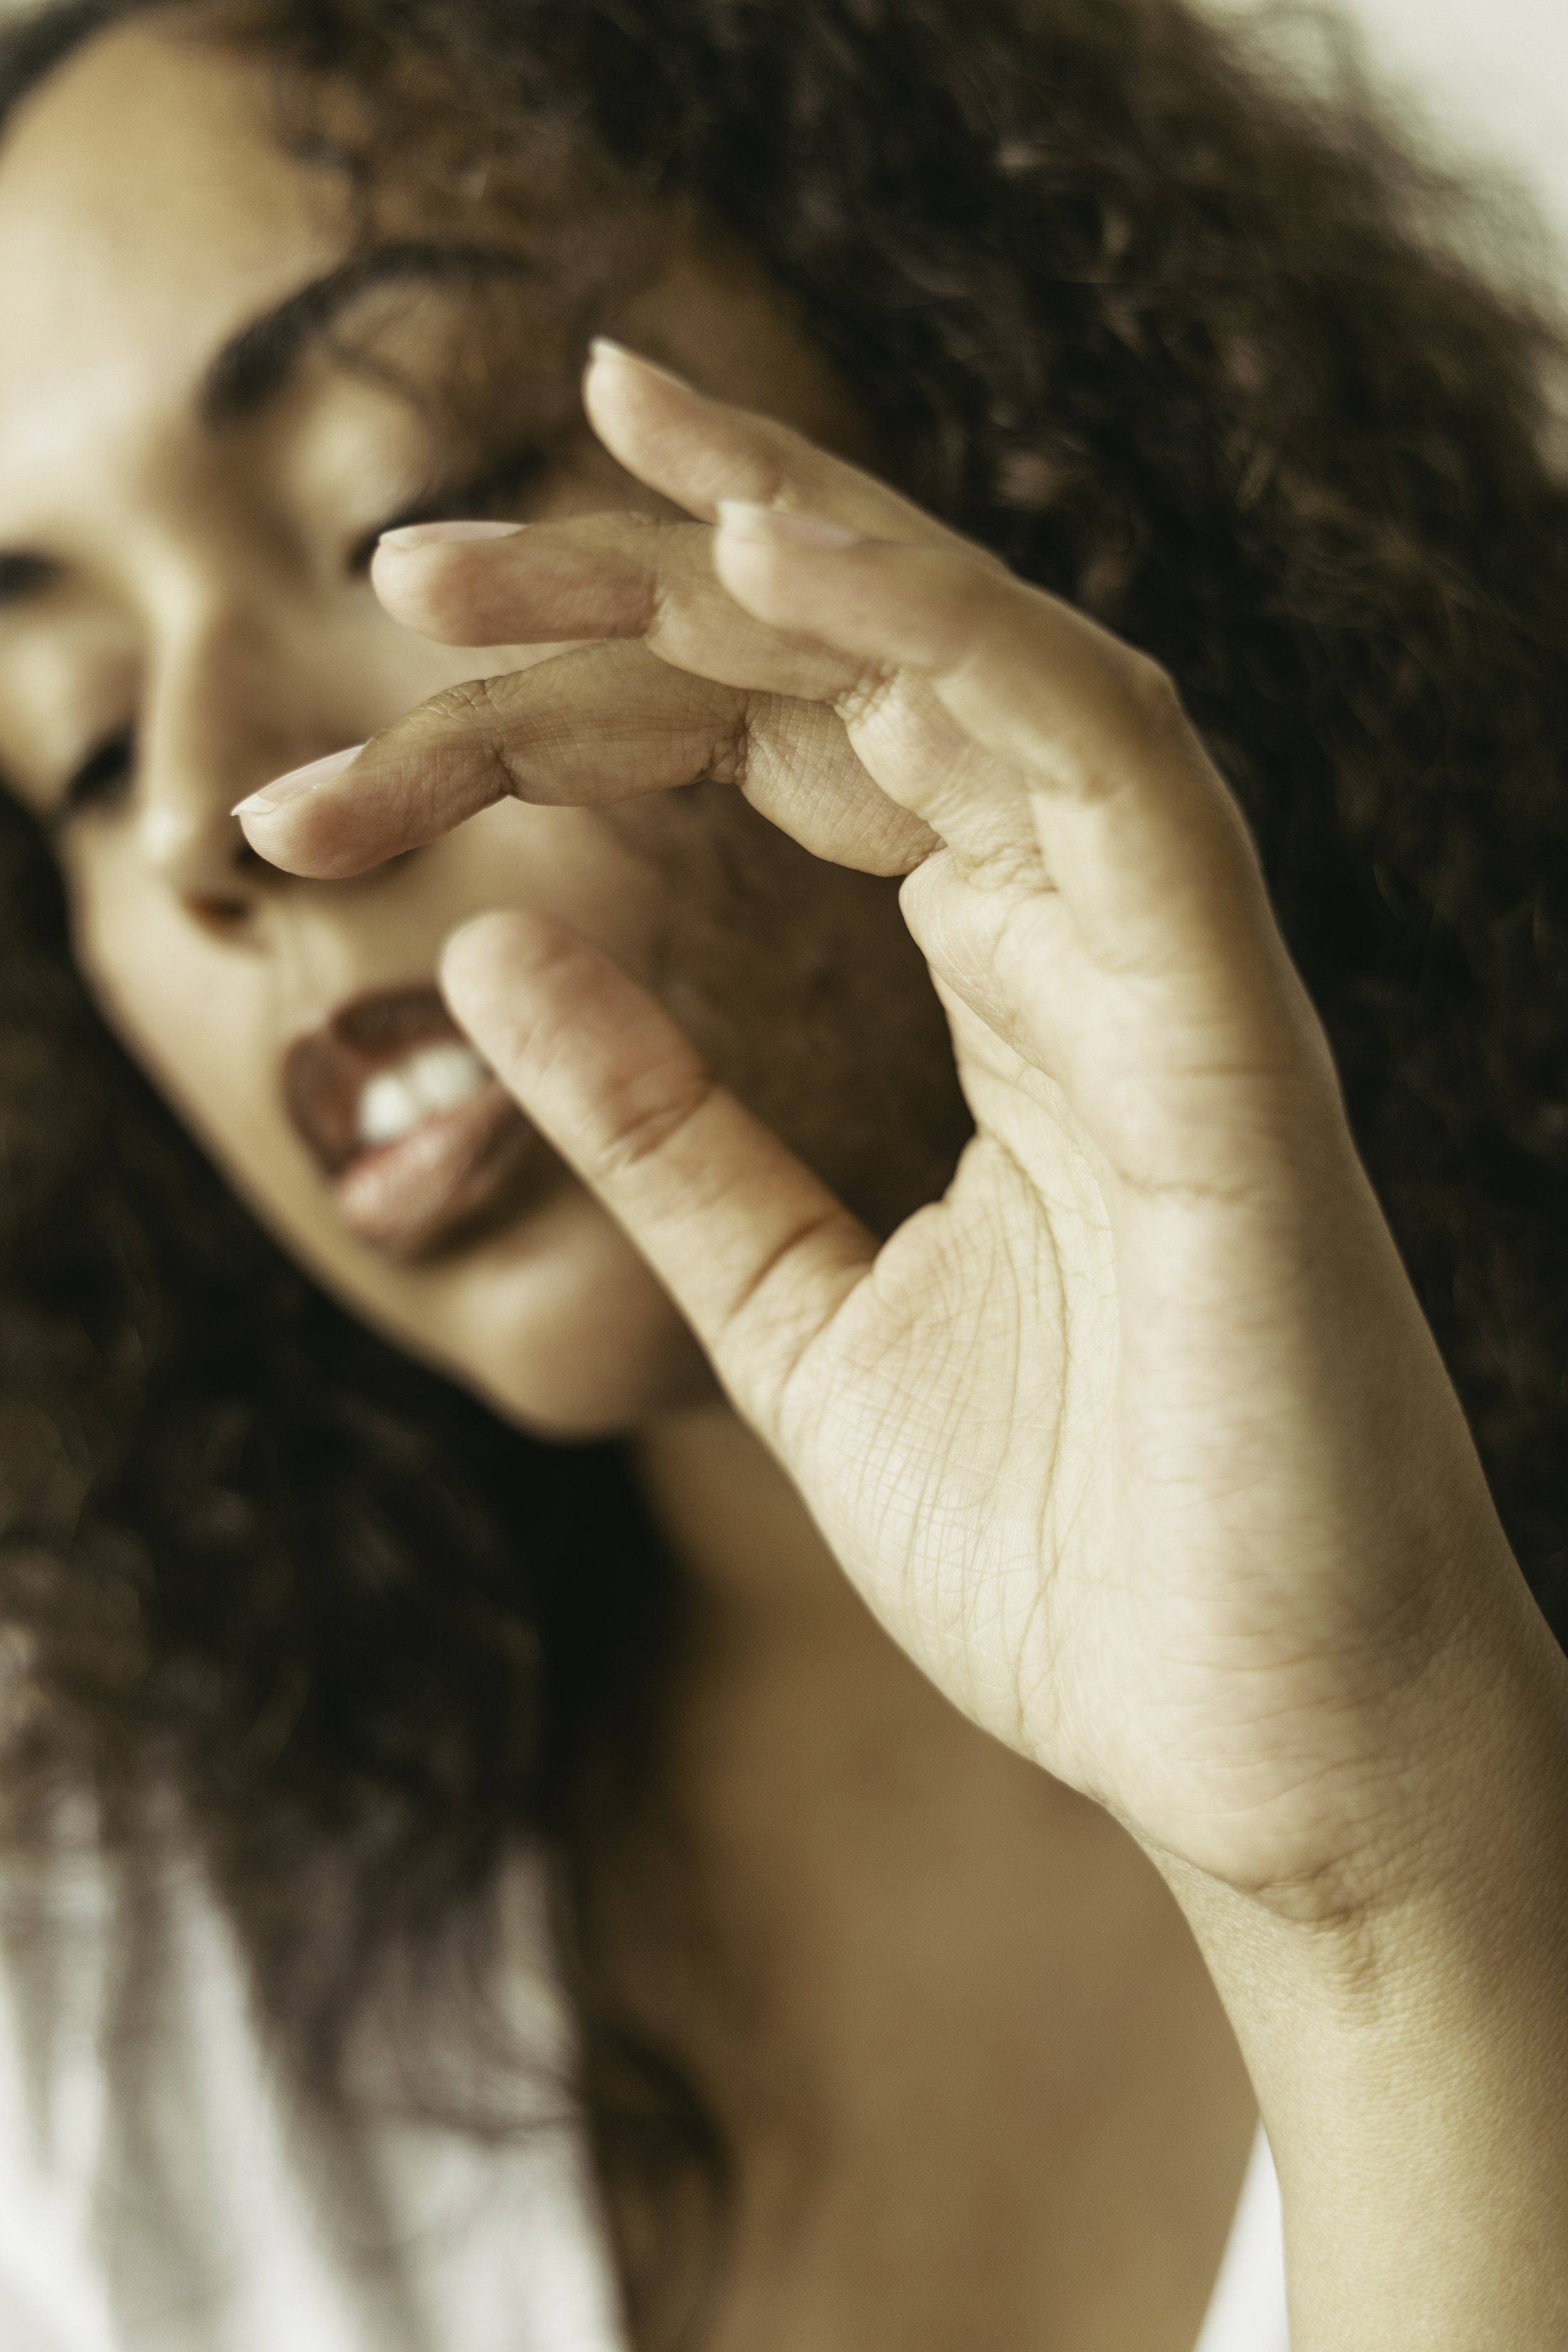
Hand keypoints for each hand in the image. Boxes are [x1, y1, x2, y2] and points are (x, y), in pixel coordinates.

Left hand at [240, 343, 1555, 1921]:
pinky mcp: (1228, 1039)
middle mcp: (1089, 952)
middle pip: (862, 690)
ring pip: (994, 668)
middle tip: (412, 564)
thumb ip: (669, 1131)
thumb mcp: (799, 1318)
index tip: (395, 698)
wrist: (1268, 1751)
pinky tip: (781, 556)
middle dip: (643, 596)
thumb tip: (494, 953)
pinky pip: (1108, 767)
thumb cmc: (1075, 1549)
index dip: (603, 701)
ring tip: (613, 436)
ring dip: (805, 537)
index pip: (797, 772)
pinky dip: (953, 638)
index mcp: (1006, 1004)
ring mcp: (1167, 978)